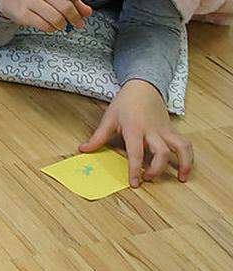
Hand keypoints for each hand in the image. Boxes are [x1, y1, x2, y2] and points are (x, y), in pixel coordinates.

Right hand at [0, 0, 92, 31]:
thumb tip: (87, 12)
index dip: (76, 1)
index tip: (77, 6)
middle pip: (65, 6)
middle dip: (74, 18)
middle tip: (77, 22)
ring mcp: (29, 0)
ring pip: (56, 18)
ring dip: (63, 25)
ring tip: (62, 24)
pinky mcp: (23, 14)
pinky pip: (44, 25)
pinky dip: (51, 28)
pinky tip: (50, 25)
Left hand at [79, 79, 193, 186]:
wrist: (143, 87)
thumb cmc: (125, 103)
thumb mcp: (109, 118)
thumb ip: (97, 137)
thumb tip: (83, 150)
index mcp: (134, 129)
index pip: (135, 152)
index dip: (134, 169)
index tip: (134, 183)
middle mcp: (152, 131)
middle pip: (161, 152)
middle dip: (157, 169)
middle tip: (148, 179)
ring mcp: (165, 130)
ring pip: (181, 147)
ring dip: (183, 163)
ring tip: (181, 178)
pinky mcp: (173, 130)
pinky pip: (185, 143)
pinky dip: (188, 156)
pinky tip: (184, 168)